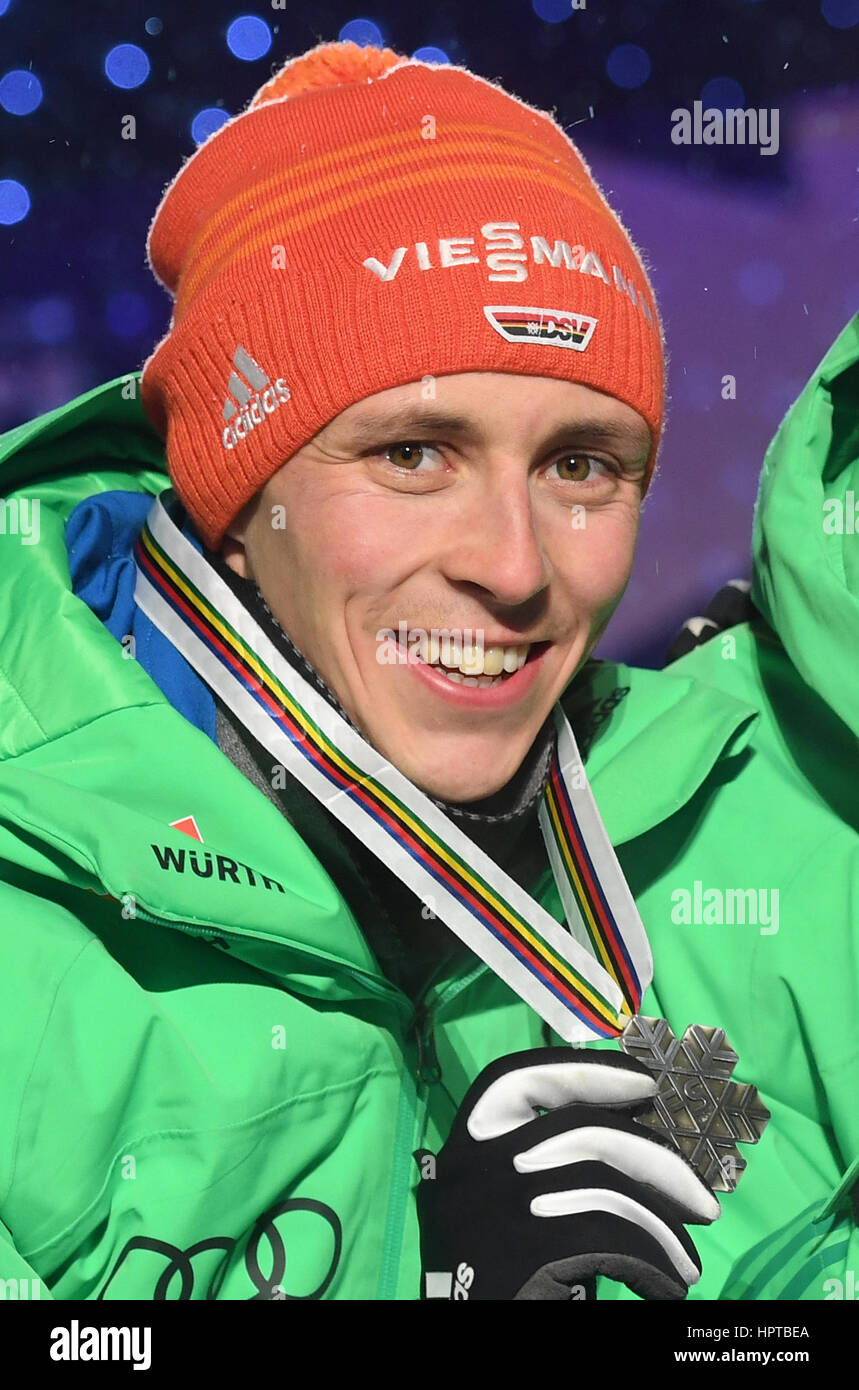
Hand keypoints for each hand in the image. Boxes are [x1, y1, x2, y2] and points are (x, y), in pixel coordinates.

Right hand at [414, 1046, 719, 1300]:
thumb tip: (633, 1138)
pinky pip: (613, 1239)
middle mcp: (477, 1165)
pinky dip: (653, 1262)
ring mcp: (500, 1205)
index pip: (516, 1078)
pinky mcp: (526, 1252)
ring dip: (662, 1225)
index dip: (586, 1072)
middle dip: (657, 1162)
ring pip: (605, 1186)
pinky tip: (666, 1285)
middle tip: (704, 1204)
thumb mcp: (510, 1199)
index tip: (646, 1083)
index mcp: (468, 1144)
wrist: (475, 1322)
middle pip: (582, 1132)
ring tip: (689, 1264)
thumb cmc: (499, 1269)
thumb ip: (548, 1162)